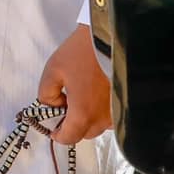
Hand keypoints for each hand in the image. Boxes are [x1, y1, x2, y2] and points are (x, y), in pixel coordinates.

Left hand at [37, 24, 112, 145]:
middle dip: (73, 124)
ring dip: (89, 117)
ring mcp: (118, 111)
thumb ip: (46, 94)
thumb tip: (51, 105)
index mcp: (83, 114)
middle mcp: (104, 119)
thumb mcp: (53, 70)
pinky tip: (97, 92)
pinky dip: (103, 109)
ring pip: (100, 124)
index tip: (52, 125)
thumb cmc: (83, 52)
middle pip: (85, 133)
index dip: (57, 134)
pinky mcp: (128, 102)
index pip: (68, 138)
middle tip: (65, 104)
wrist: (112, 35)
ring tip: (82, 95)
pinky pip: (113, 114)